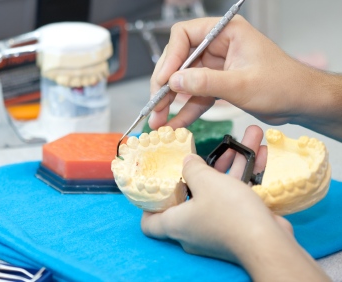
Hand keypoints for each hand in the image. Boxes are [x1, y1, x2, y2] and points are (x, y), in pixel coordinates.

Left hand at [141, 125, 328, 280]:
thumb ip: (192, 168)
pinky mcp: (236, 227)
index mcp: (175, 223)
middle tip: (209, 149)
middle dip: (203, 168)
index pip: (149, 223)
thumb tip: (187, 162)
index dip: (148, 206)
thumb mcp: (205, 181)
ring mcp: (215, 228)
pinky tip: (260, 153)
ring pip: (219, 191)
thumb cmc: (229, 213)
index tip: (155, 186)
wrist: (268, 243)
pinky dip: (245, 178)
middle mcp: (192, 229)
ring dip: (232, 165)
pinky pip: (236, 197)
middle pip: (190, 195)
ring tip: (247, 139)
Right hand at [148, 16, 341, 140]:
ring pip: (185, 82)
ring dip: (171, 102)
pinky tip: (176, 124)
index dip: (169, 58)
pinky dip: (186, 110)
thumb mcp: (241, 84)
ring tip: (159, 121)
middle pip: (179, 61)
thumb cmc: (283, 84)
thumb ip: (205, 82)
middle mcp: (218, 46)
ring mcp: (216, 66)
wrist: (301, 102)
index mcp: (226, 33)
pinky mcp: (218, 84)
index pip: (184, 36)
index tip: (164, 81)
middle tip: (155, 106)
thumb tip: (174, 82)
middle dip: (165, 85)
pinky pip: (196, 96)